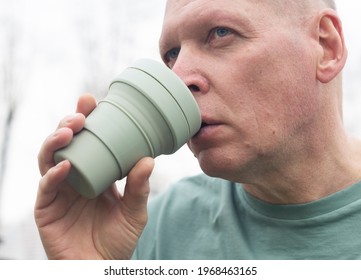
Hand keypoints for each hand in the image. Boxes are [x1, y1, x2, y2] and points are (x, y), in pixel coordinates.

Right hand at [35, 94, 153, 258]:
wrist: (102, 267)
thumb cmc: (118, 239)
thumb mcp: (134, 211)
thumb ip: (139, 187)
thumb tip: (148, 159)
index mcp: (95, 173)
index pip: (88, 141)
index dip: (88, 121)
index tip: (94, 102)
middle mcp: (75, 177)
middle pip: (66, 144)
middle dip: (69, 124)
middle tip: (81, 113)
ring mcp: (59, 191)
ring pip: (49, 158)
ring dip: (55, 140)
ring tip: (69, 130)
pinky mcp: (47, 208)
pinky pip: (46, 187)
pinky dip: (53, 174)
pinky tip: (65, 165)